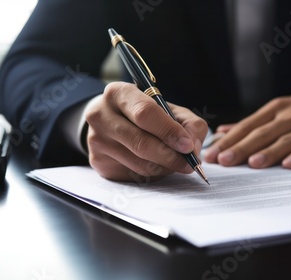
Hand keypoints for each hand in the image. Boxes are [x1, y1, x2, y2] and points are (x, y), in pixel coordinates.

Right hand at [85, 82, 207, 181]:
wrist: (109, 121)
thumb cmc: (143, 113)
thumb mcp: (168, 108)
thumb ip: (188, 123)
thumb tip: (193, 147)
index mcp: (118, 93)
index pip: (145, 113)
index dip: (169, 131)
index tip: (188, 146)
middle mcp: (101, 115)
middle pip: (141, 143)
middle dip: (170, 156)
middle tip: (189, 163)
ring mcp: (97, 140)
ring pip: (139, 163)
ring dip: (164, 167)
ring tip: (174, 162)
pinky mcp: (99, 162)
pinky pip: (133, 174)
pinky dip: (152, 174)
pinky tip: (156, 164)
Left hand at [203, 90, 290, 168]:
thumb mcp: (282, 111)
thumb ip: (253, 124)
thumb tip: (223, 131)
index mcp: (276, 109)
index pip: (247, 126)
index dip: (228, 140)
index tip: (212, 153)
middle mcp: (290, 115)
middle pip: (262, 133)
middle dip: (241, 147)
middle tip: (224, 160)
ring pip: (285, 140)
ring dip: (268, 152)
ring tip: (252, 164)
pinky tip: (289, 164)